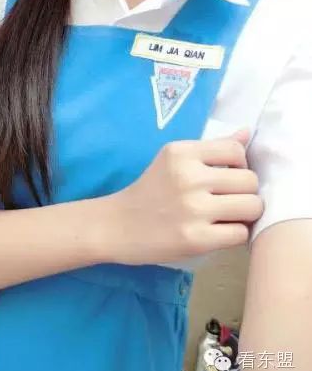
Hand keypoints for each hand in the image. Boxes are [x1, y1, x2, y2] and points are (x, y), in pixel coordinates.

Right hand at [102, 130, 262, 264]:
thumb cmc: (151, 191)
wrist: (118, 225)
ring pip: (252, 206)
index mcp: (181, 152)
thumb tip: (248, 132)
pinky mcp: (196, 239)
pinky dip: (235, 234)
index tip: (227, 175)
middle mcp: (188, 176)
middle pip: (249, 180)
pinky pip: (241, 233)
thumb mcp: (174, 160)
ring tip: (228, 216)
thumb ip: (212, 147)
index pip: (235, 149)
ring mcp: (193, 209)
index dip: (240, 164)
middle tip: (229, 200)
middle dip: (246, 191)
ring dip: (246, 214)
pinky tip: (220, 232)